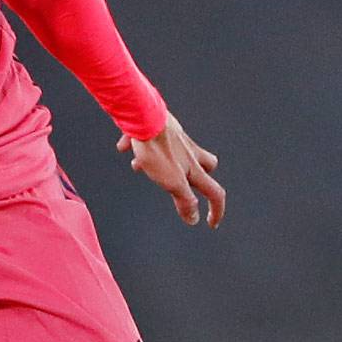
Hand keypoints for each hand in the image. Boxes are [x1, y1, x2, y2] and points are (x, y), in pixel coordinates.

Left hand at [117, 113, 224, 227]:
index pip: (214, 192)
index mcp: (194, 168)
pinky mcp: (160, 128)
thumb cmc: (157, 150)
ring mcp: (176, 138)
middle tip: (184, 185)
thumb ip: (184, 200)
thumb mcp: (172, 182)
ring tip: (140, 166)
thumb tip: (193, 219)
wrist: (144, 117)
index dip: (217, 210)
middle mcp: (189, 152)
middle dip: (199, 176)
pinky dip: (140, 145)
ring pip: (178, 151)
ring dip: (162, 162)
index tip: (211, 224)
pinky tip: (125, 147)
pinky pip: (152, 139)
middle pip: (206, 164)